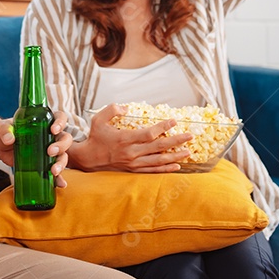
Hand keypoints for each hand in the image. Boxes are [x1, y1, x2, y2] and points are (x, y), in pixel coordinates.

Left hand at [0, 112, 72, 186]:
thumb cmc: (4, 131)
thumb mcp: (3, 128)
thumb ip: (6, 131)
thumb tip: (9, 139)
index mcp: (44, 122)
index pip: (60, 118)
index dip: (60, 122)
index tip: (53, 130)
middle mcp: (50, 136)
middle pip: (65, 138)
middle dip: (61, 146)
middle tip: (50, 151)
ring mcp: (48, 150)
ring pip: (63, 155)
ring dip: (61, 163)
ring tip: (53, 170)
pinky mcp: (44, 163)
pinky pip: (55, 170)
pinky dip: (59, 178)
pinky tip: (60, 183)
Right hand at [76, 104, 192, 172]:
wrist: (88, 159)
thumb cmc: (95, 137)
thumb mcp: (98, 119)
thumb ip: (112, 110)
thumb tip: (127, 107)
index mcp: (125, 139)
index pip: (148, 134)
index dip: (163, 127)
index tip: (174, 121)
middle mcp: (131, 152)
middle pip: (158, 147)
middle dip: (176, 141)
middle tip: (190, 136)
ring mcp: (134, 163)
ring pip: (159, 160)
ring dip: (175, 156)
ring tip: (188, 151)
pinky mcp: (134, 170)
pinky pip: (153, 171)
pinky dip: (166, 169)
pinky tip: (177, 166)